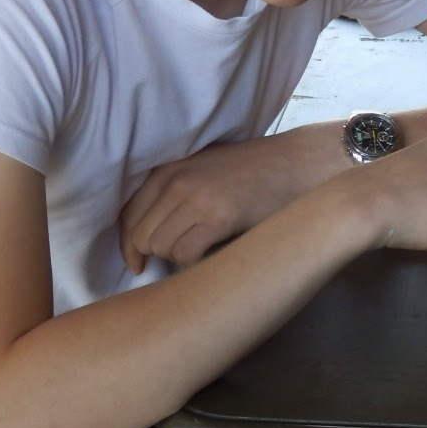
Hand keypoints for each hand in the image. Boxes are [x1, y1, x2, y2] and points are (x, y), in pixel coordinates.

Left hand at [120, 137, 301, 272]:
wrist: (297, 163)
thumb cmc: (255, 171)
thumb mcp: (204, 169)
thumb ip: (175, 191)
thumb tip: (149, 234)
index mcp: (168, 169)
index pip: (130, 215)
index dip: (129, 246)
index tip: (137, 264)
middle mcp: (176, 181)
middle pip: (142, 236)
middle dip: (155, 255)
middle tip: (178, 260)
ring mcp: (195, 198)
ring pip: (161, 247)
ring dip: (178, 258)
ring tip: (203, 251)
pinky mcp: (217, 217)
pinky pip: (186, 254)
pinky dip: (195, 264)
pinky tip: (214, 255)